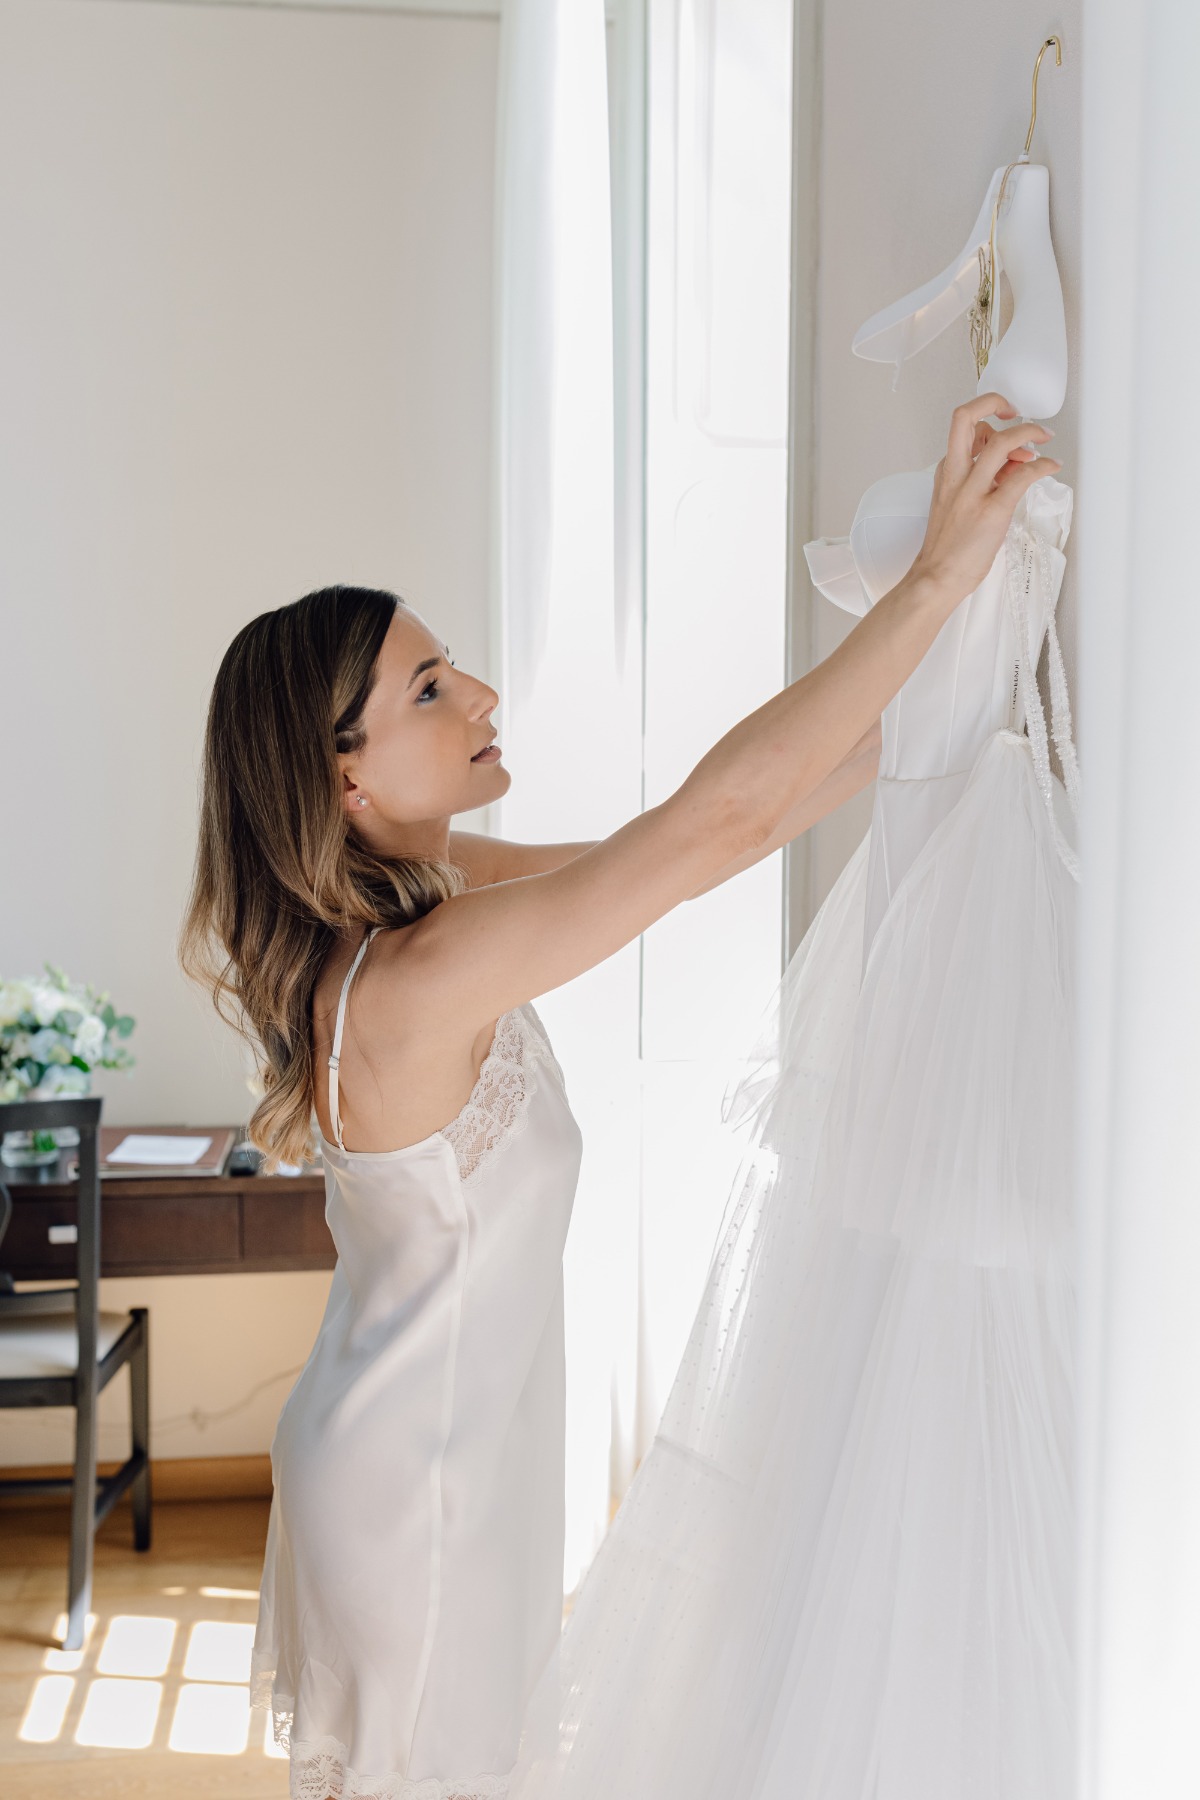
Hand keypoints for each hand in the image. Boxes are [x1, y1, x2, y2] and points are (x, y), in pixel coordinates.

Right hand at [910, 394, 1061, 608]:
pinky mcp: (993, 510)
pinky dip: (1043, 465)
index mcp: (946, 472)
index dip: (986, 413)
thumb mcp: (957, 504)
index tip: (1003, 418)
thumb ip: (983, 479)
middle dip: (996, 402)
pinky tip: (1050, 467)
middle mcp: (956, 475)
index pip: (962, 425)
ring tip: (1043, 440)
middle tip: (1017, 413)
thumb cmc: (947, 548)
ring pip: (1001, 442)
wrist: (936, 578)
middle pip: (966, 417)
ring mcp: (973, 492)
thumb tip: (1013, 464)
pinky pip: (1023, 475)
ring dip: (1029, 433)